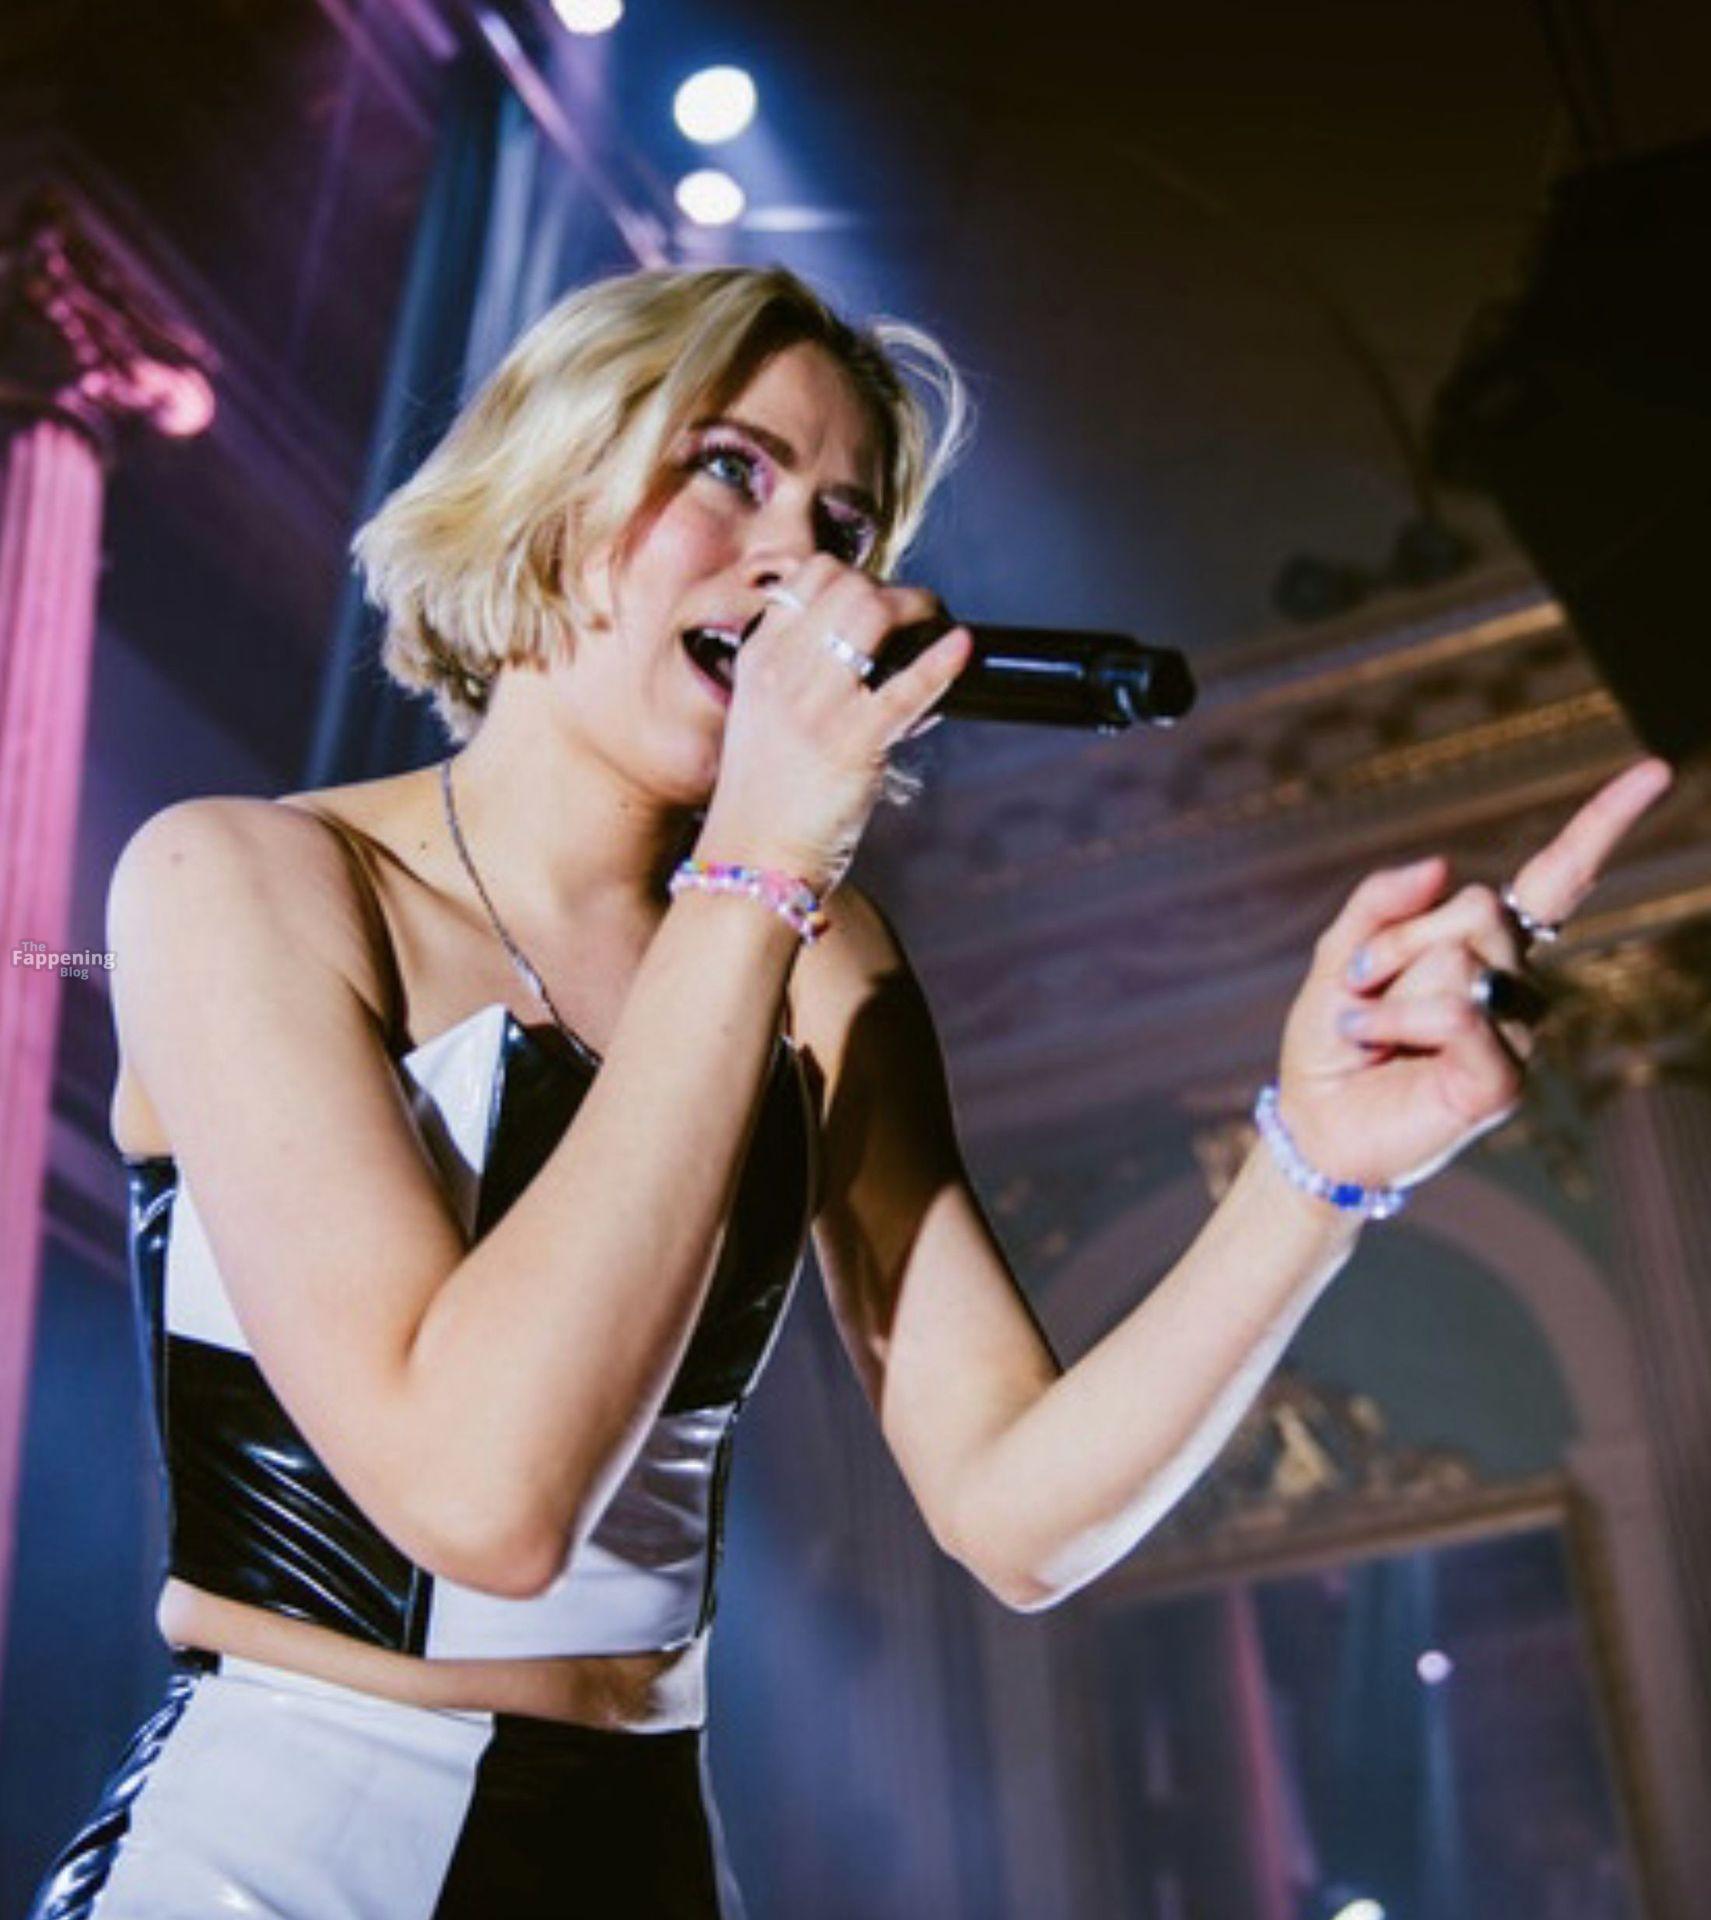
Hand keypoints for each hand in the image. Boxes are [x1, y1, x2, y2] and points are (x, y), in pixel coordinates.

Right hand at [697, 554, 971, 892]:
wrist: (752, 858)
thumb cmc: (766, 793)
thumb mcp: (760, 714)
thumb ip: (796, 671)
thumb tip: (866, 645)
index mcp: (758, 657)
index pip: (811, 575)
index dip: (856, 577)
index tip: (877, 603)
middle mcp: (782, 671)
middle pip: (849, 585)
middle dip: (894, 592)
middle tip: (916, 616)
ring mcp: (816, 706)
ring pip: (874, 613)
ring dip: (919, 610)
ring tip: (936, 626)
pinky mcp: (852, 743)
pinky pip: (906, 686)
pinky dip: (940, 661)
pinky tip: (961, 647)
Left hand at [1272, 757, 1673, 1192]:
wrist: (1314, 1119)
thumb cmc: (1334, 1038)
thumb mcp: (1341, 954)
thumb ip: (1381, 901)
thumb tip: (1440, 865)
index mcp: (1484, 945)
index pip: (1555, 879)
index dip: (1600, 826)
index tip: (1655, 772)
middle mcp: (1514, 983)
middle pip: (1477, 909)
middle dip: (1398, 938)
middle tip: (1362, 983)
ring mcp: (1514, 1033)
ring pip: (1462, 959)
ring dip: (1388, 985)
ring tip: (1366, 1025)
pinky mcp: (1502, 1081)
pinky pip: (1458, 1014)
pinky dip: (1398, 1020)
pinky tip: (1376, 1042)